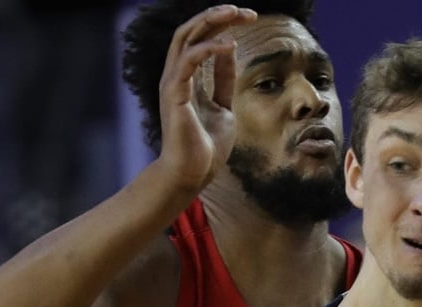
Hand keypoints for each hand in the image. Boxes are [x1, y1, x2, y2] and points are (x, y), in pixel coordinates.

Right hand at [156, 5, 258, 191]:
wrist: (192, 175)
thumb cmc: (206, 148)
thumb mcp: (224, 107)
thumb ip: (223, 80)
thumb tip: (230, 50)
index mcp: (186, 78)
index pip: (200, 39)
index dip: (223, 25)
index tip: (249, 19)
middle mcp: (176, 75)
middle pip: (191, 31)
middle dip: (217, 16)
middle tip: (245, 10)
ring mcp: (172, 83)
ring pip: (185, 37)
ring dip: (211, 22)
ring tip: (235, 14)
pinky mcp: (174, 94)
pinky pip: (188, 61)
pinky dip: (208, 49)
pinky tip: (229, 45)